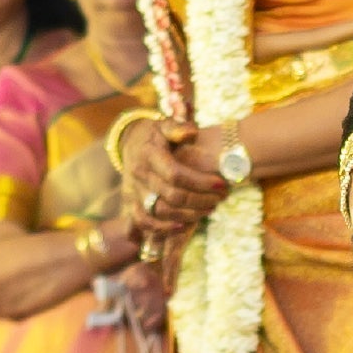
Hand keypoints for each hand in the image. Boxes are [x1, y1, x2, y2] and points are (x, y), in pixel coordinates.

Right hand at [116, 120, 234, 239]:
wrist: (131, 143)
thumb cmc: (156, 134)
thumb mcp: (165, 124)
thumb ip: (178, 127)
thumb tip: (191, 132)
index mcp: (149, 154)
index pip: (175, 174)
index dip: (200, 182)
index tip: (221, 184)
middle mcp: (139, 174)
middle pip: (172, 196)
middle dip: (200, 200)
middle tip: (221, 197)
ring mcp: (134, 190)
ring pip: (160, 212)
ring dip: (188, 215)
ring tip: (210, 209)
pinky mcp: (131, 203)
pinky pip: (143, 222)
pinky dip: (162, 228)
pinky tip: (184, 226)